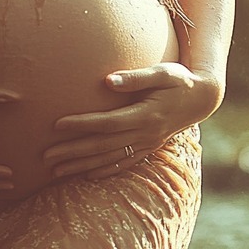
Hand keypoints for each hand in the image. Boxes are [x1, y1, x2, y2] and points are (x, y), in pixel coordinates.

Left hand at [44, 63, 222, 180]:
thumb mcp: (163, 73)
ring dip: (82, 166)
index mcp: (145, 115)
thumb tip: (108, 81)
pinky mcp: (149, 149)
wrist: (202, 99)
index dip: (81, 125)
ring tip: (56, 171)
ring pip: (109, 158)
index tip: (56, 124)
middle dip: (73, 152)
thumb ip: (136, 77)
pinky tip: (87, 176)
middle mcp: (145, 134)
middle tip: (45, 156)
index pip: (106, 123)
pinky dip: (105, 170)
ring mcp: (147, 144)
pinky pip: (124, 164)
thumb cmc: (180, 80)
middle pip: (102, 146)